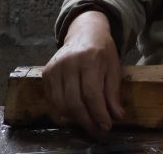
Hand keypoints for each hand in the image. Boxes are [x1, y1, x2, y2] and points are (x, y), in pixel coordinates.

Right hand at [42, 11, 124, 136]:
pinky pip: (52, 99)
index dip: (98, 113)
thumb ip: (113, 92)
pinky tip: (75, 112)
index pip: (92, 94)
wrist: (85, 32)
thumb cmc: (103, 51)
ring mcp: (55, 67)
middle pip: (74, 101)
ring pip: (61, 103)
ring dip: (75, 118)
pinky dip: (63, 110)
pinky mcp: (46, 72)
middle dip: (86, 120)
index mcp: (90, 59)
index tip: (106, 126)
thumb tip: (117, 117)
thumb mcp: (114, 67)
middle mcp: (69, 62)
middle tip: (97, 130)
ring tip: (87, 122)